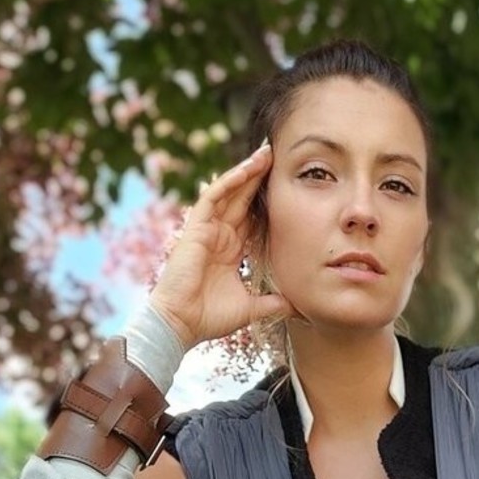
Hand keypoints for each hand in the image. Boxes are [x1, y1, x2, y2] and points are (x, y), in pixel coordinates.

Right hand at [148, 143, 297, 349]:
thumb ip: (271, 303)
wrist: (182, 324)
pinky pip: (212, 198)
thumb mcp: (250, 308)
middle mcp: (219, 236)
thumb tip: (296, 306)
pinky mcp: (195, 228)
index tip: (288, 187)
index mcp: (231, 250)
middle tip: (276, 155)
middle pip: (242, 199)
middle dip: (258, 177)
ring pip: (229, 192)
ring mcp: (207, 230)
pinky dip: (227, 183)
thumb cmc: (209, 317)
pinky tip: (244, 170)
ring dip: (246, 172)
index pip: (253, 218)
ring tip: (264, 153)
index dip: (267, 202)